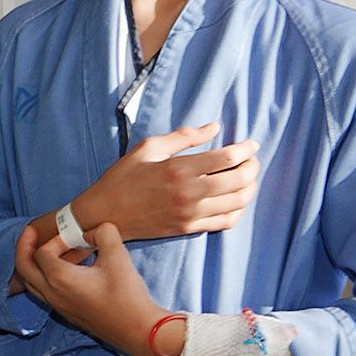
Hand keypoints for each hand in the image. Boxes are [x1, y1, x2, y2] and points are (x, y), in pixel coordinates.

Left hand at [13, 222, 170, 355]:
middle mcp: (52, 294)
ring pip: (31, 282)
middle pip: (23, 268)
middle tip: (30, 232)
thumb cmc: (127, 295)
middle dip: (23, 247)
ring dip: (33, 264)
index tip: (75, 238)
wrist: (137, 330)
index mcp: (59, 279)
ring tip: (46, 250)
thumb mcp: (118, 256)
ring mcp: (57, 306)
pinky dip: (44, 277)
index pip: (41, 252)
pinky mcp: (66, 313)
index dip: (55, 239)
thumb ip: (104, 233)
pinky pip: (44, 292)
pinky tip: (66, 270)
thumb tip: (92, 231)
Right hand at [54, 124, 260, 242]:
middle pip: (239, 179)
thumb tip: (214, 127)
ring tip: (246, 177)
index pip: (227, 158)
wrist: (104, 214)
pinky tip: (235, 199)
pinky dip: (238, 209)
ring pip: (238, 202)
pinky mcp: (189, 228)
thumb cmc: (123, 178)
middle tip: (251, 159)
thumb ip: (184, 136)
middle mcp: (188, 193)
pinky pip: (226, 221)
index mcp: (178, 169)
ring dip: (249, 187)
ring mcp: (190, 214)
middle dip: (252, 166)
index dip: (246, 149)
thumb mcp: (148, 148)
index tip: (250, 144)